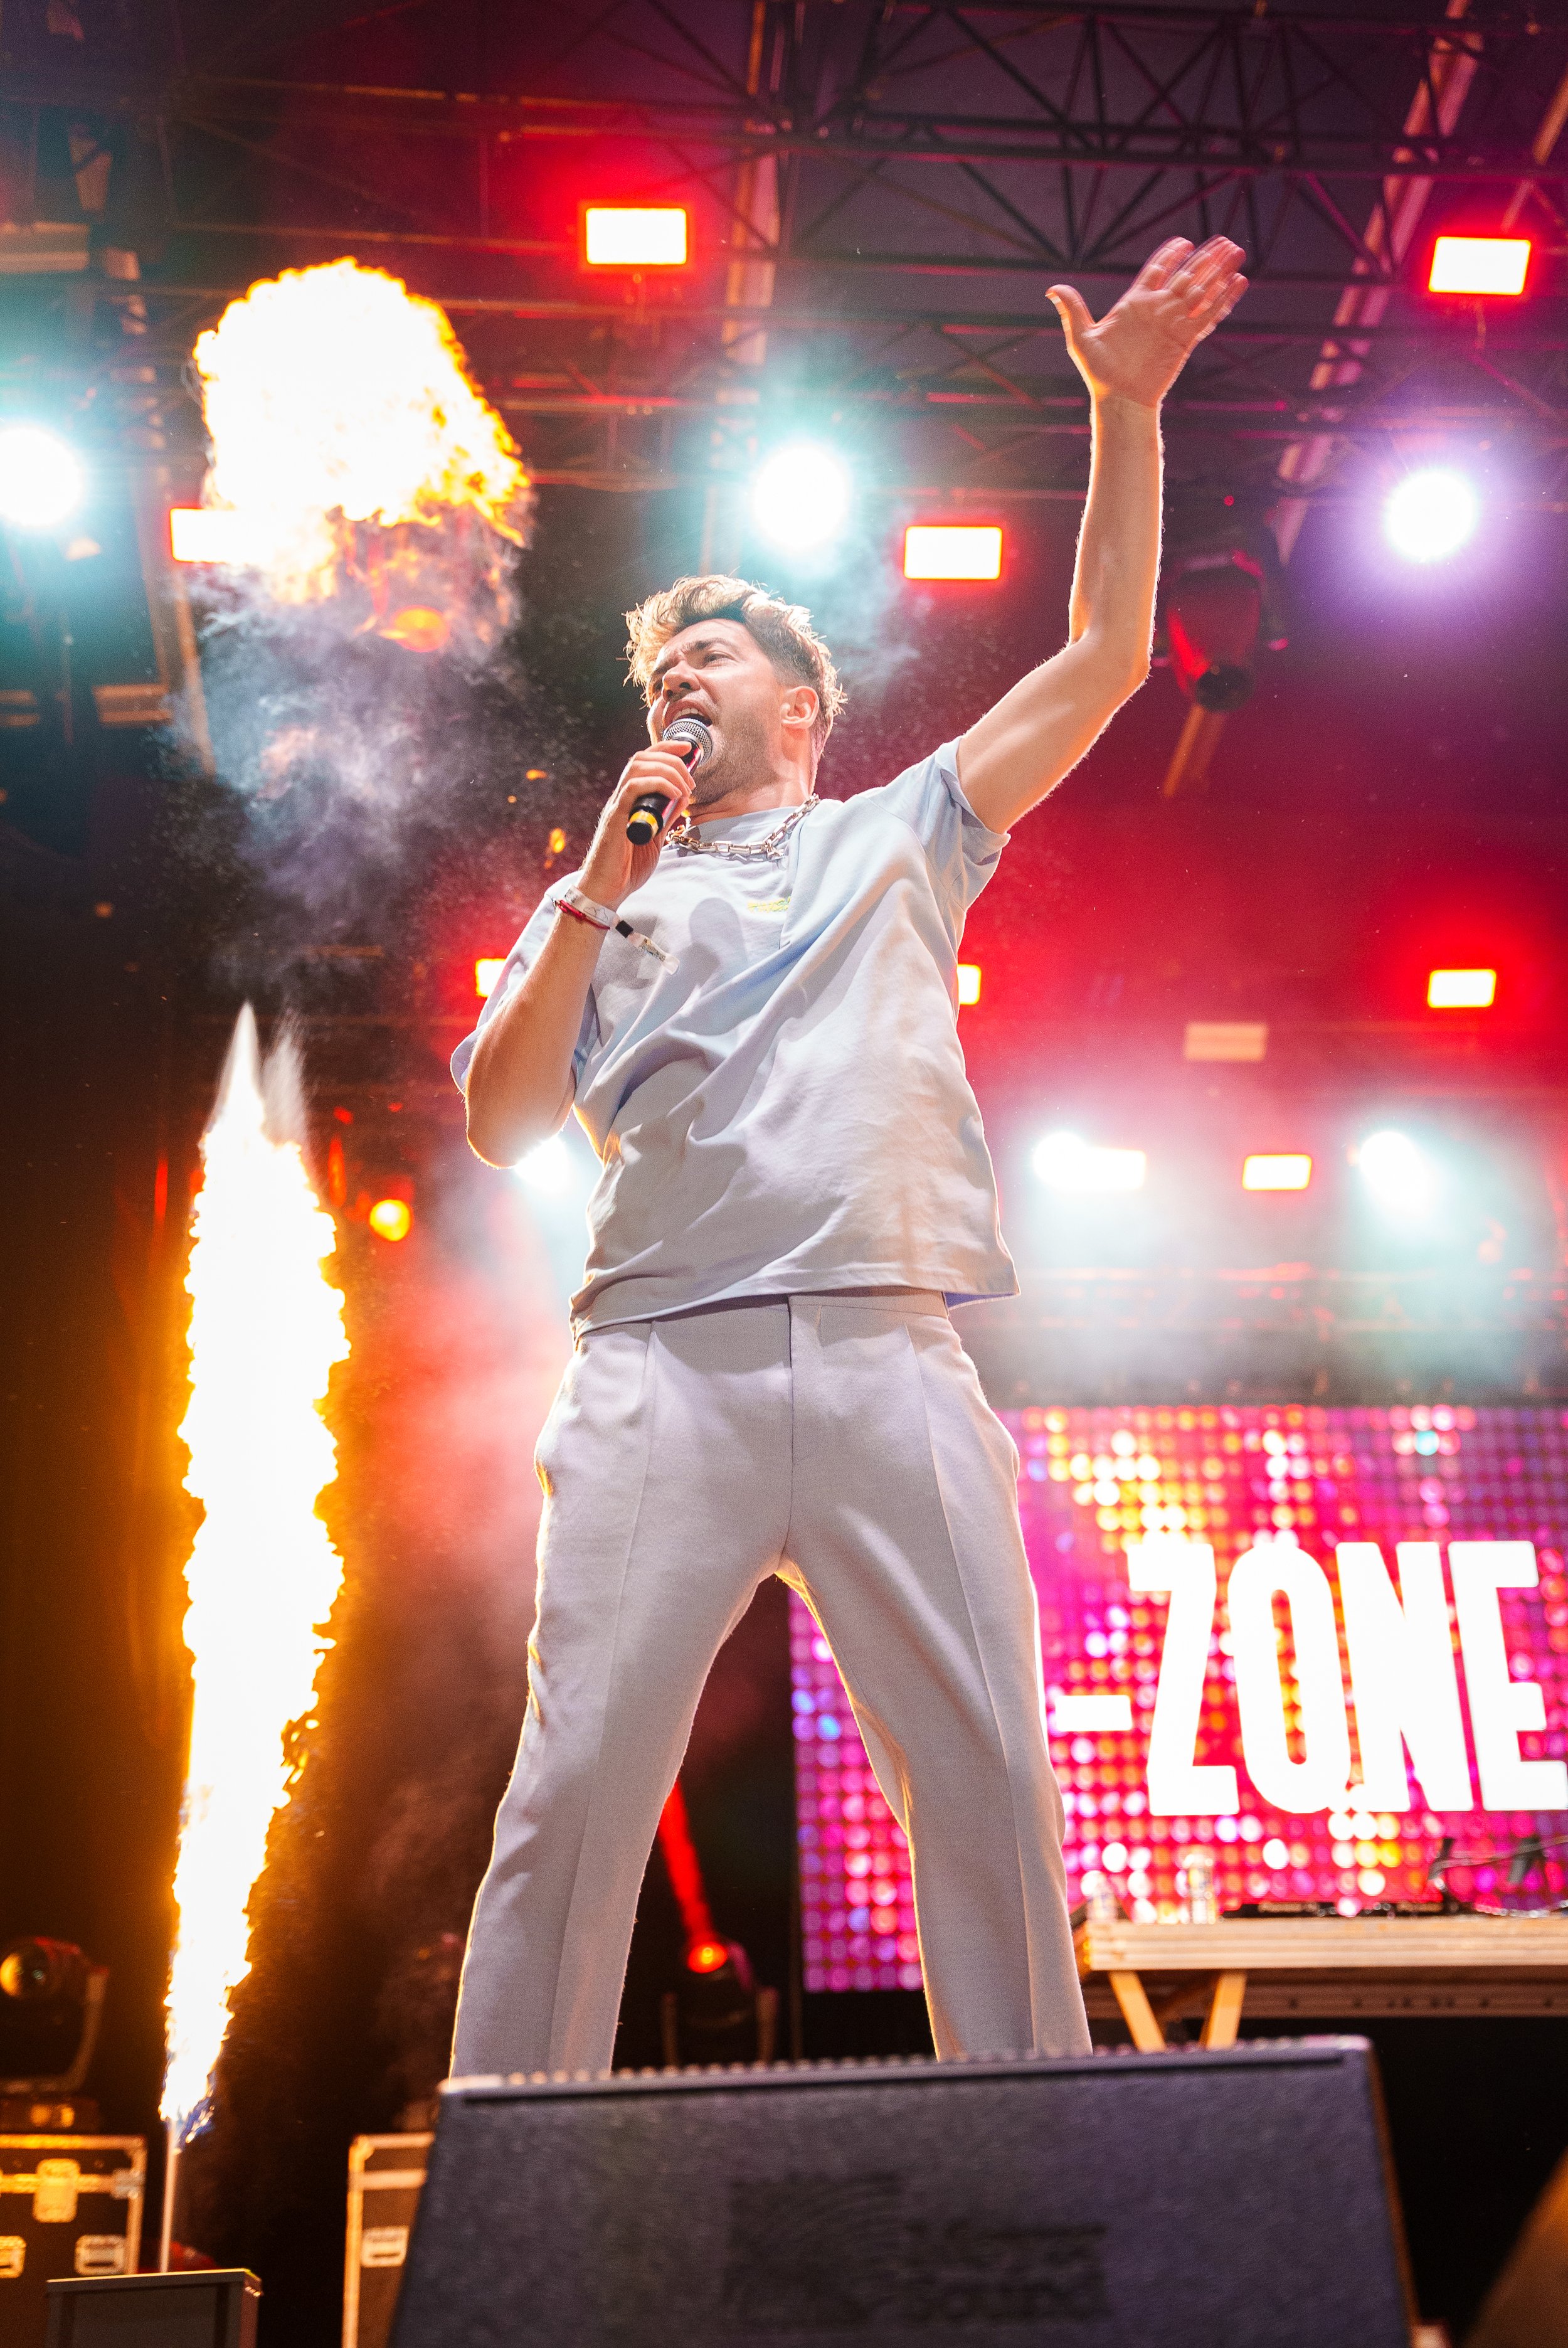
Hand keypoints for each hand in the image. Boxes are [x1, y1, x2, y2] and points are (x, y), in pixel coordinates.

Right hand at [578, 745, 695, 908]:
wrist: (607, 890)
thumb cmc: (626, 868)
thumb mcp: (656, 839)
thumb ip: (666, 818)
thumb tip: (682, 799)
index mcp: (629, 801)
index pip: (644, 762)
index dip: (666, 749)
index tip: (688, 749)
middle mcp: (621, 798)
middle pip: (642, 757)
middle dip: (671, 758)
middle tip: (691, 778)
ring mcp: (617, 805)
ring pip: (638, 767)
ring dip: (667, 770)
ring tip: (685, 788)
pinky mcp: (616, 817)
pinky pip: (634, 788)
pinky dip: (658, 784)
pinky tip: (674, 795)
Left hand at [1049, 237, 1246, 409]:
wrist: (1119, 401)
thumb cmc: (1099, 373)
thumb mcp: (1082, 339)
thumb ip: (1074, 311)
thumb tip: (1052, 289)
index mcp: (1135, 304)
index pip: (1157, 271)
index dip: (1171, 255)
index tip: (1184, 242)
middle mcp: (1158, 310)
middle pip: (1186, 276)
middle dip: (1205, 259)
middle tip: (1224, 240)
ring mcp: (1173, 324)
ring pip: (1200, 292)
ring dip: (1219, 272)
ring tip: (1236, 253)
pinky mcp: (1185, 340)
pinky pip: (1208, 316)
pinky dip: (1224, 300)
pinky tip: (1238, 283)